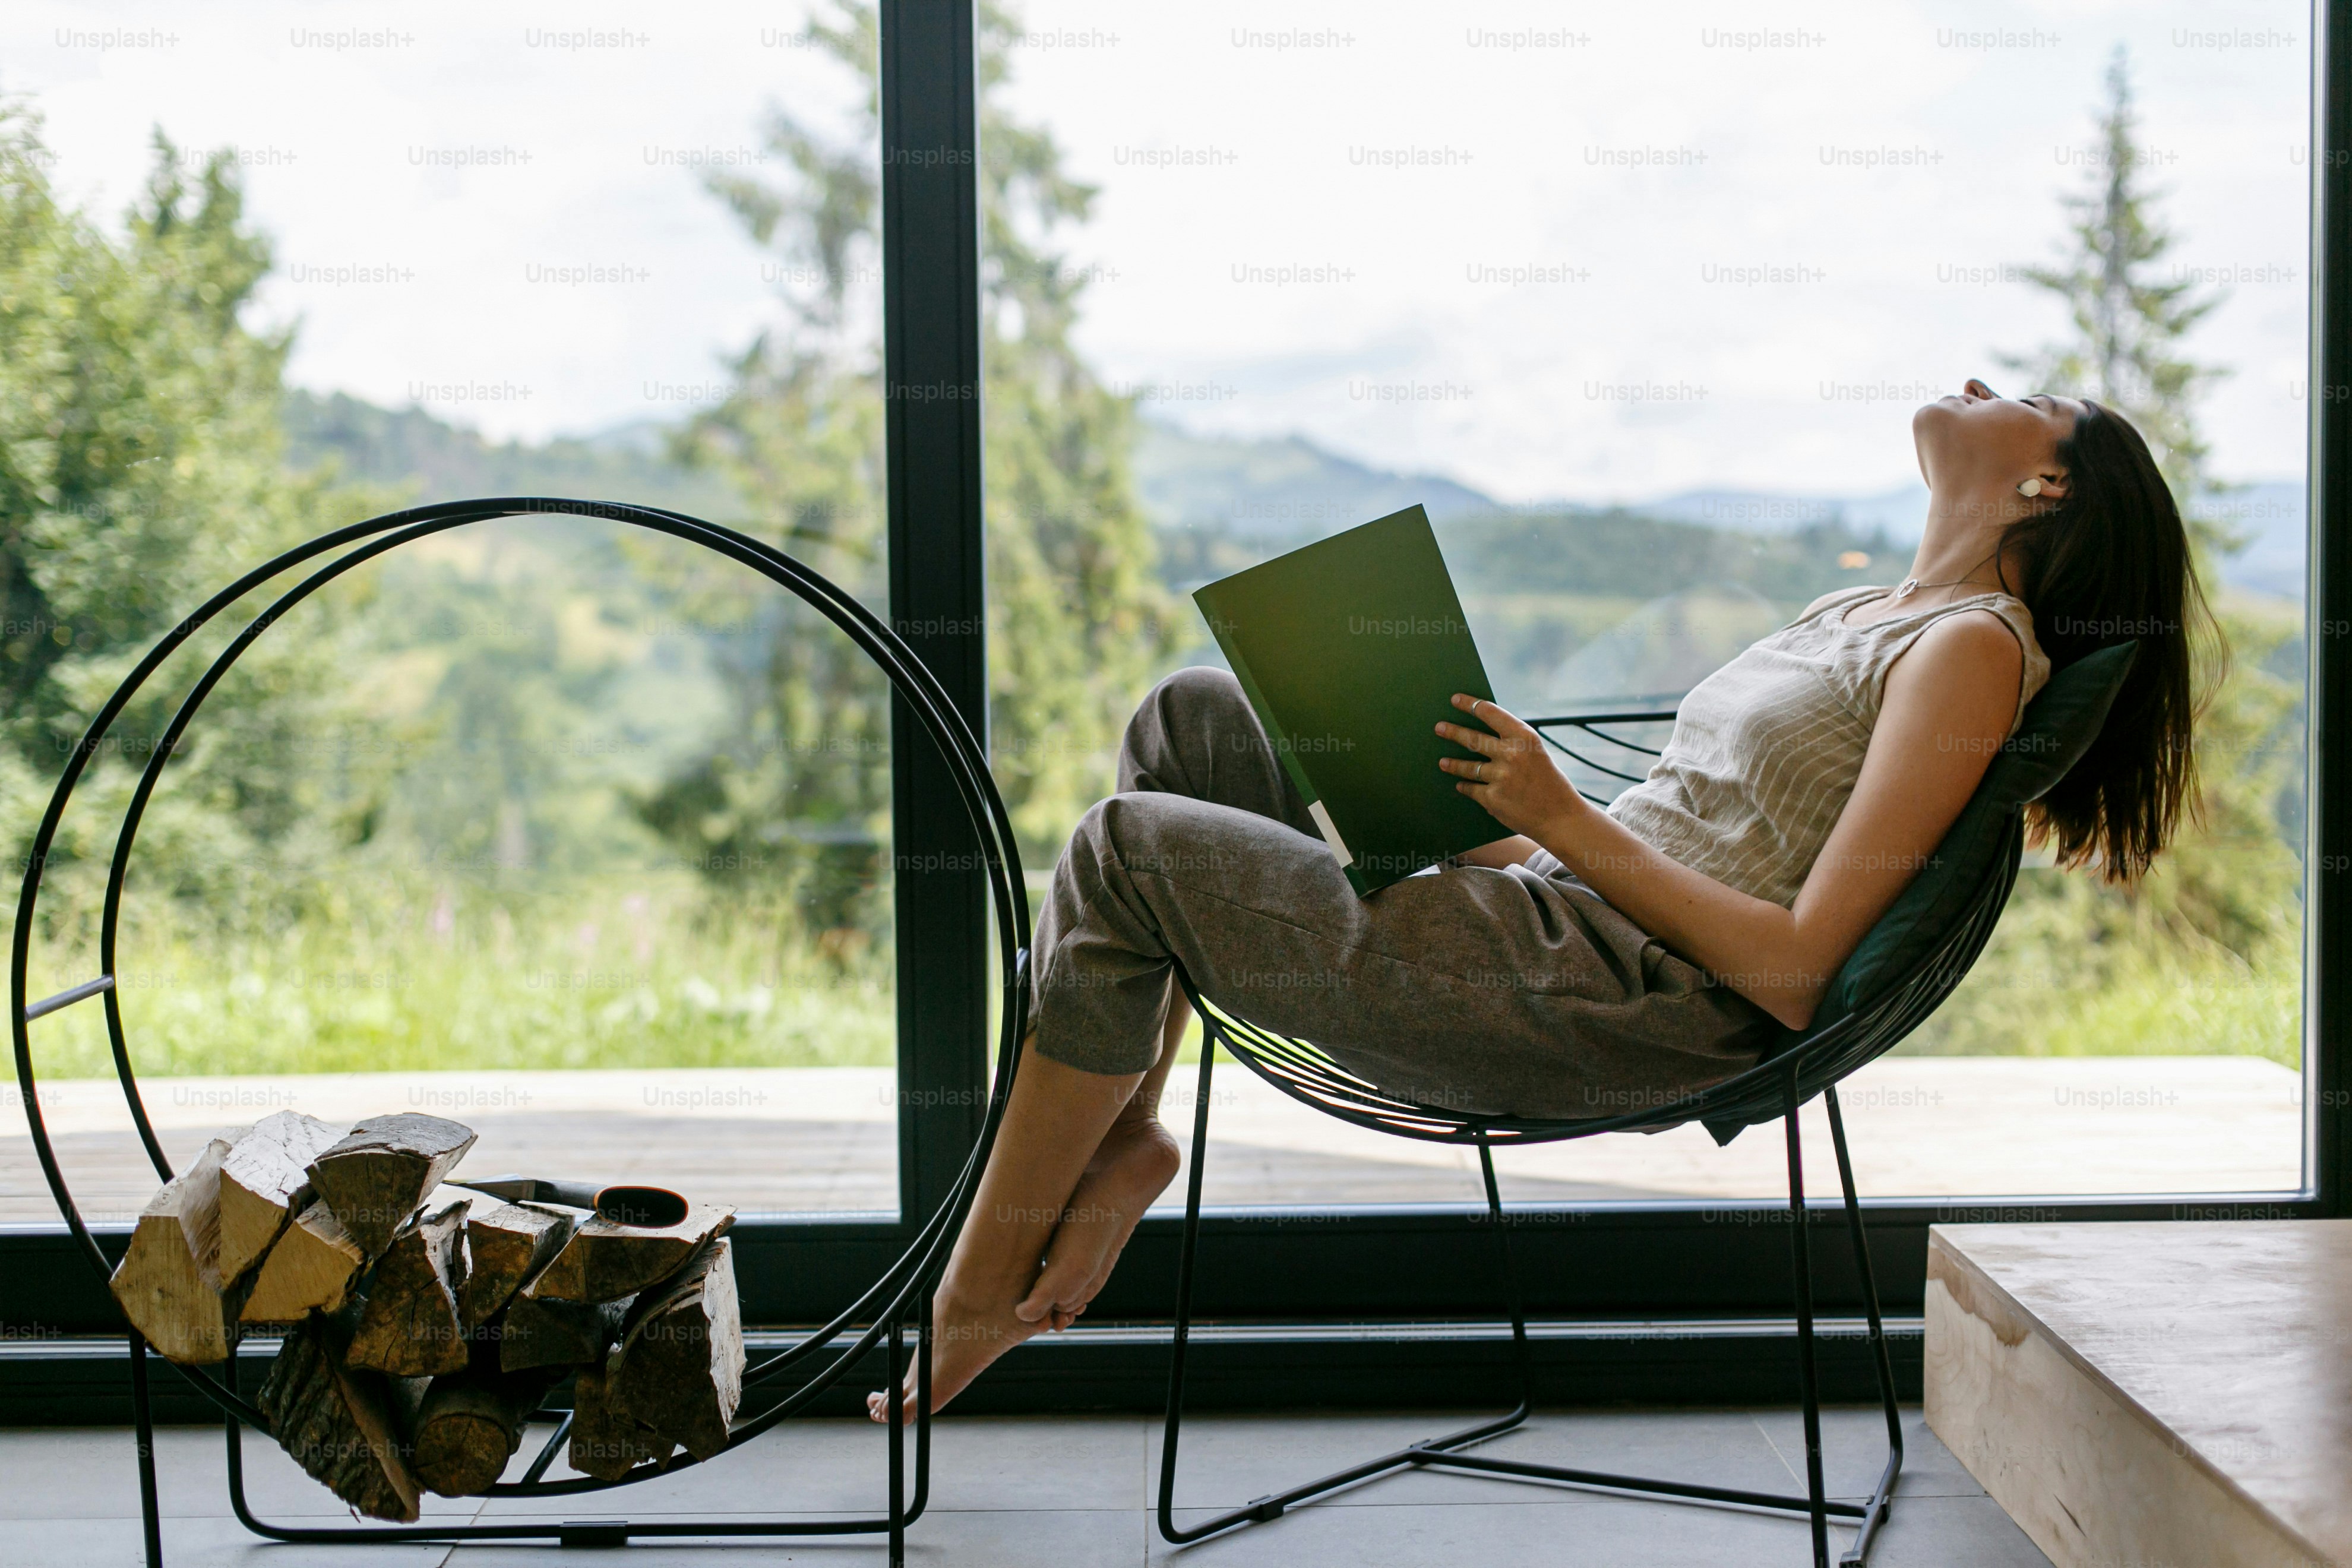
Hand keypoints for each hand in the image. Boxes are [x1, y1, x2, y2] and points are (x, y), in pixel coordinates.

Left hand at [1436, 694, 1587, 840]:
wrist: (1561, 818)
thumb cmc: (1550, 783)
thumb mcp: (1536, 753)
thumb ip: (1514, 743)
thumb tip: (1483, 732)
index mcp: (1524, 737)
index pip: (1490, 713)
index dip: (1470, 704)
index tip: (1455, 699)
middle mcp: (1511, 754)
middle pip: (1473, 739)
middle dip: (1453, 732)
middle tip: (1439, 727)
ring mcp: (1500, 777)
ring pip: (1468, 767)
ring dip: (1453, 764)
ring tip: (1442, 762)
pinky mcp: (1492, 799)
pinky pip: (1472, 789)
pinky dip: (1465, 787)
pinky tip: (1460, 785)